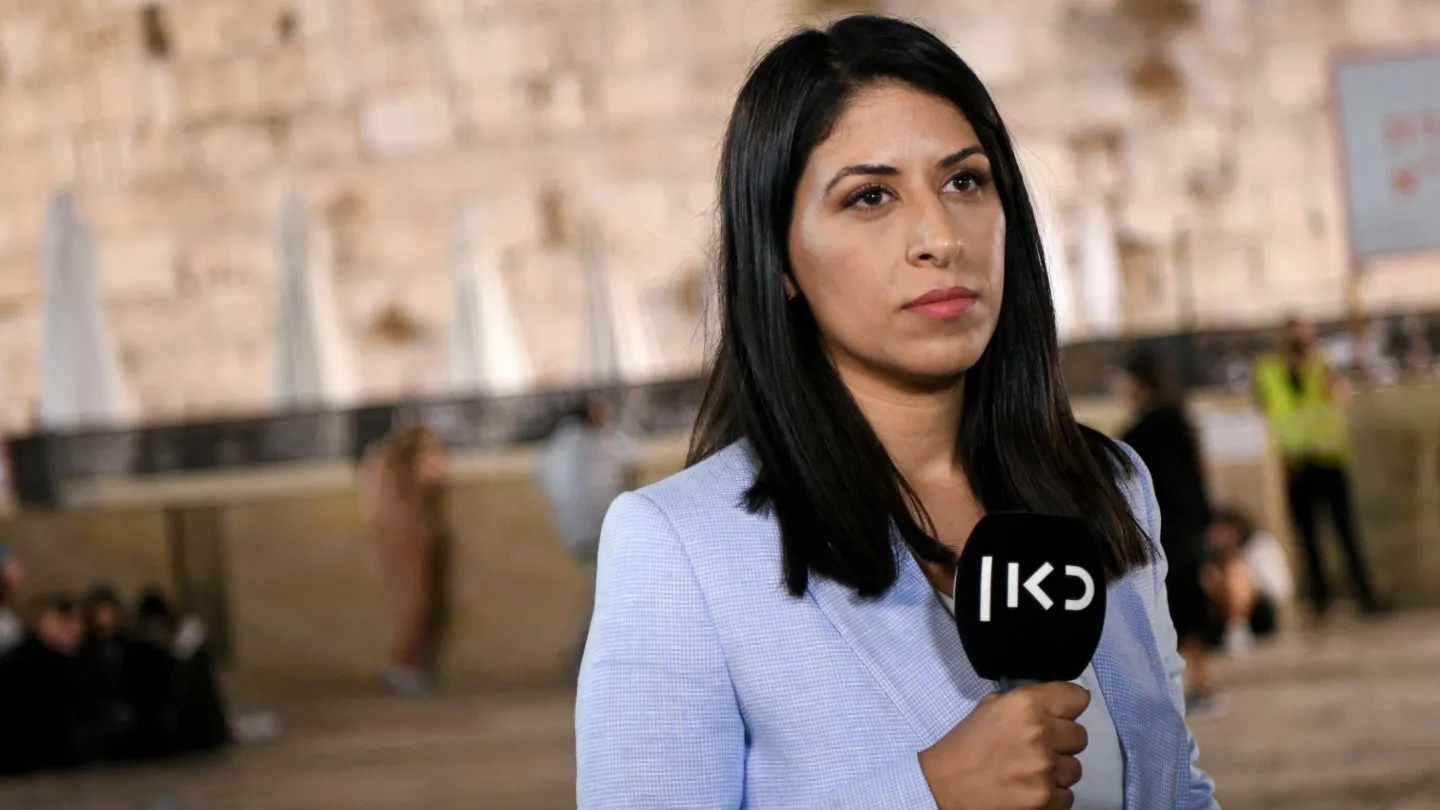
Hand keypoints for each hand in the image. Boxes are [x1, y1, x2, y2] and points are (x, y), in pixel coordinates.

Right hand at [919, 682, 1089, 809]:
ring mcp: (1045, 769)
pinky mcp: (1046, 799)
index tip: (1059, 716)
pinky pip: (1067, 795)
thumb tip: (1054, 704)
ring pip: (1075, 768)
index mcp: (1026, 704)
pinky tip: (1028, 790)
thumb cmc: (965, 746)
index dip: (1068, 708)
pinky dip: (1051, 796)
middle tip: (1036, 749)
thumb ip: (1025, 703)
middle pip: (1080, 736)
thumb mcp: (989, 708)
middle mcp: (1040, 733)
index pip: (1078, 698)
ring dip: (1056, 771)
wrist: (943, 787)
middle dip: (1061, 743)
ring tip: (1029, 773)